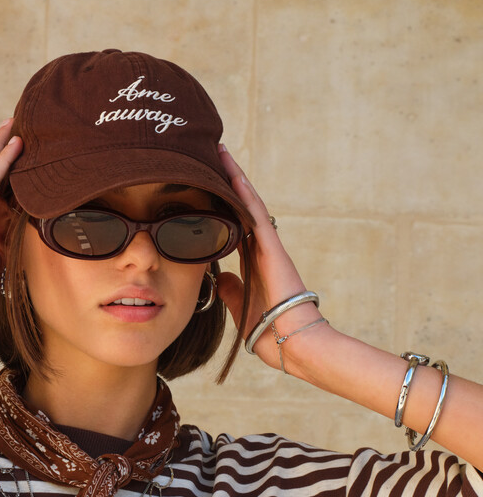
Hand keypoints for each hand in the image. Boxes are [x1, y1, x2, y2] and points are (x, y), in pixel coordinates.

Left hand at [214, 145, 318, 369]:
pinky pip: (256, 216)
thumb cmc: (271, 335)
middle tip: (209, 156)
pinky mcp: (272, 249)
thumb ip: (230, 292)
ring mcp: (268, 248)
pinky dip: (244, 194)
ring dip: (234, 178)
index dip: (220, 208)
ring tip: (218, 151)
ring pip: (248, 204)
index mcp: (253, 266)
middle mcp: (261, 252)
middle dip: (227, 183)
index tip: (204, 189)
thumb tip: (218, 277)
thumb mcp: (241, 310)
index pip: (233, 228)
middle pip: (240, 208)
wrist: (293, 344)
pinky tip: (233, 173)